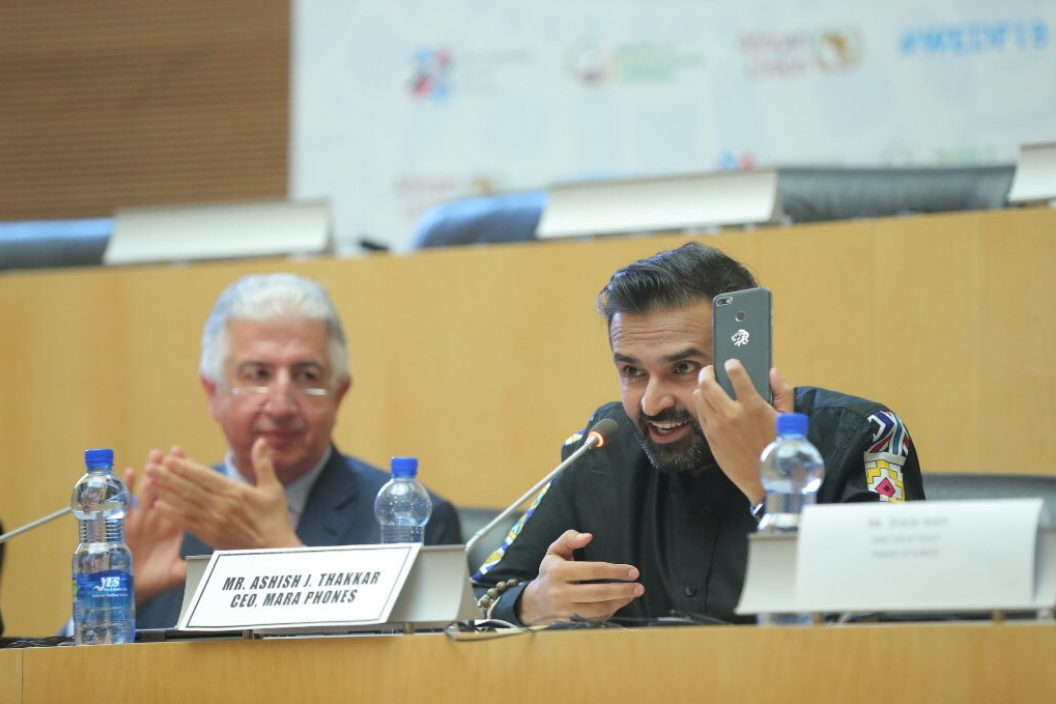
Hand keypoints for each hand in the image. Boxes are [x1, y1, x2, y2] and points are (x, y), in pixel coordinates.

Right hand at [125, 449, 186, 605]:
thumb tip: (215, 564)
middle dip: (172, 471)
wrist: (131, 590)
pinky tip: (128, 472)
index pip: (186, 501)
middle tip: (176, 449)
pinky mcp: (122, 526)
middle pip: (167, 490)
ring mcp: (141, 521)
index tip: (196, 464)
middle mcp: (159, 520)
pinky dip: (125, 489)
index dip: (190, 484)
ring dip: (151, 473)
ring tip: (156, 454)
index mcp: (175, 528)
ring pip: (147, 492)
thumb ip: (194, 568)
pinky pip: (124, 503)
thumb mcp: (177, 574)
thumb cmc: (155, 581)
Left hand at [145, 438, 301, 550]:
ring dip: (166, 492)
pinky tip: (159, 506)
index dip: (185, 468)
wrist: (275, 551)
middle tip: (151, 466)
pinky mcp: (211, 536)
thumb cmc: (276, 519)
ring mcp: (214, 522)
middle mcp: (222, 506)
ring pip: (185, 504)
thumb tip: (261, 441)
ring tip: (149, 482)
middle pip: (190, 488)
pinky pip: (187, 523)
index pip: (205, 477)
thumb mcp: (273, 489)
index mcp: (236, 492)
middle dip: (168, 477)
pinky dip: (172, 514)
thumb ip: (263, 464)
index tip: (169, 459)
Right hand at [517, 530, 642, 625]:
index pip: (592, 571)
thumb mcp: (555, 550)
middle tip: (639, 586)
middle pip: (598, 592)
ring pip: (598, 609)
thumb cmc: (551, 571)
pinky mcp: (571, 622)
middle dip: (622, 589)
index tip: (633, 571)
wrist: (536, 601)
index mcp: (557, 572)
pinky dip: (610, 611)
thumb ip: (569, 538)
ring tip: (633, 594)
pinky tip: (620, 602)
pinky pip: (595, 619)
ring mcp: (565, 610)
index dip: (615, 571)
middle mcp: (560, 593)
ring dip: (619, 602)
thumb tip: (588, 536)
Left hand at [692, 361, 794, 504]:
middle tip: (710, 371)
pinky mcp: (711, 439)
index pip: (736, 374)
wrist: (764, 480)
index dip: (732, 364)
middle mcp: (732, 416)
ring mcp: (718, 428)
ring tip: (707, 387)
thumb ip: (783, 392)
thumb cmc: (779, 447)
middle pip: (708, 384)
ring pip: (699, 398)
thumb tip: (773, 372)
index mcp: (753, 407)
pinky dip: (702, 406)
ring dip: (702, 389)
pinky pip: (700, 415)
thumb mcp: (788, 419)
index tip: (731, 363)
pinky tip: (708, 405)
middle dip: (707, 372)